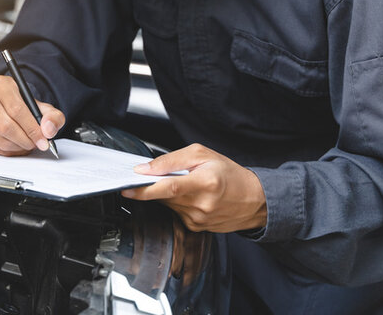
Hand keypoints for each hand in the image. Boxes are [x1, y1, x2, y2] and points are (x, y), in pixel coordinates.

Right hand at [0, 75, 64, 155]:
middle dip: (25, 140)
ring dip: (17, 147)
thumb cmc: (24, 106)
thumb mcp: (43, 107)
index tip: (43, 140)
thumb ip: (53, 117)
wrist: (11, 108)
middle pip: (6, 126)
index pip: (16, 110)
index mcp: (1, 85)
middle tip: (35, 144)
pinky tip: (15, 146)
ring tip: (26, 144)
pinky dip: (7, 151)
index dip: (32, 129)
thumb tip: (48, 129)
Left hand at [121, 143, 266, 232]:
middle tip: (150, 179)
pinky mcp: (197, 227)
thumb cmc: (229, 174)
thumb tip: (146, 169)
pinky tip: (190, 197)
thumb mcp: (202, 155)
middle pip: (165, 197)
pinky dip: (176, 204)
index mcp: (205, 182)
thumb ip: (172, 160)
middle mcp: (202, 204)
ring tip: (183, 185)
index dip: (145, 189)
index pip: (168, 188)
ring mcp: (199, 219)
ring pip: (168, 205)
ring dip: (167, 195)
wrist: (255, 200)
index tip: (127, 188)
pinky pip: (176, 213)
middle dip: (152, 188)